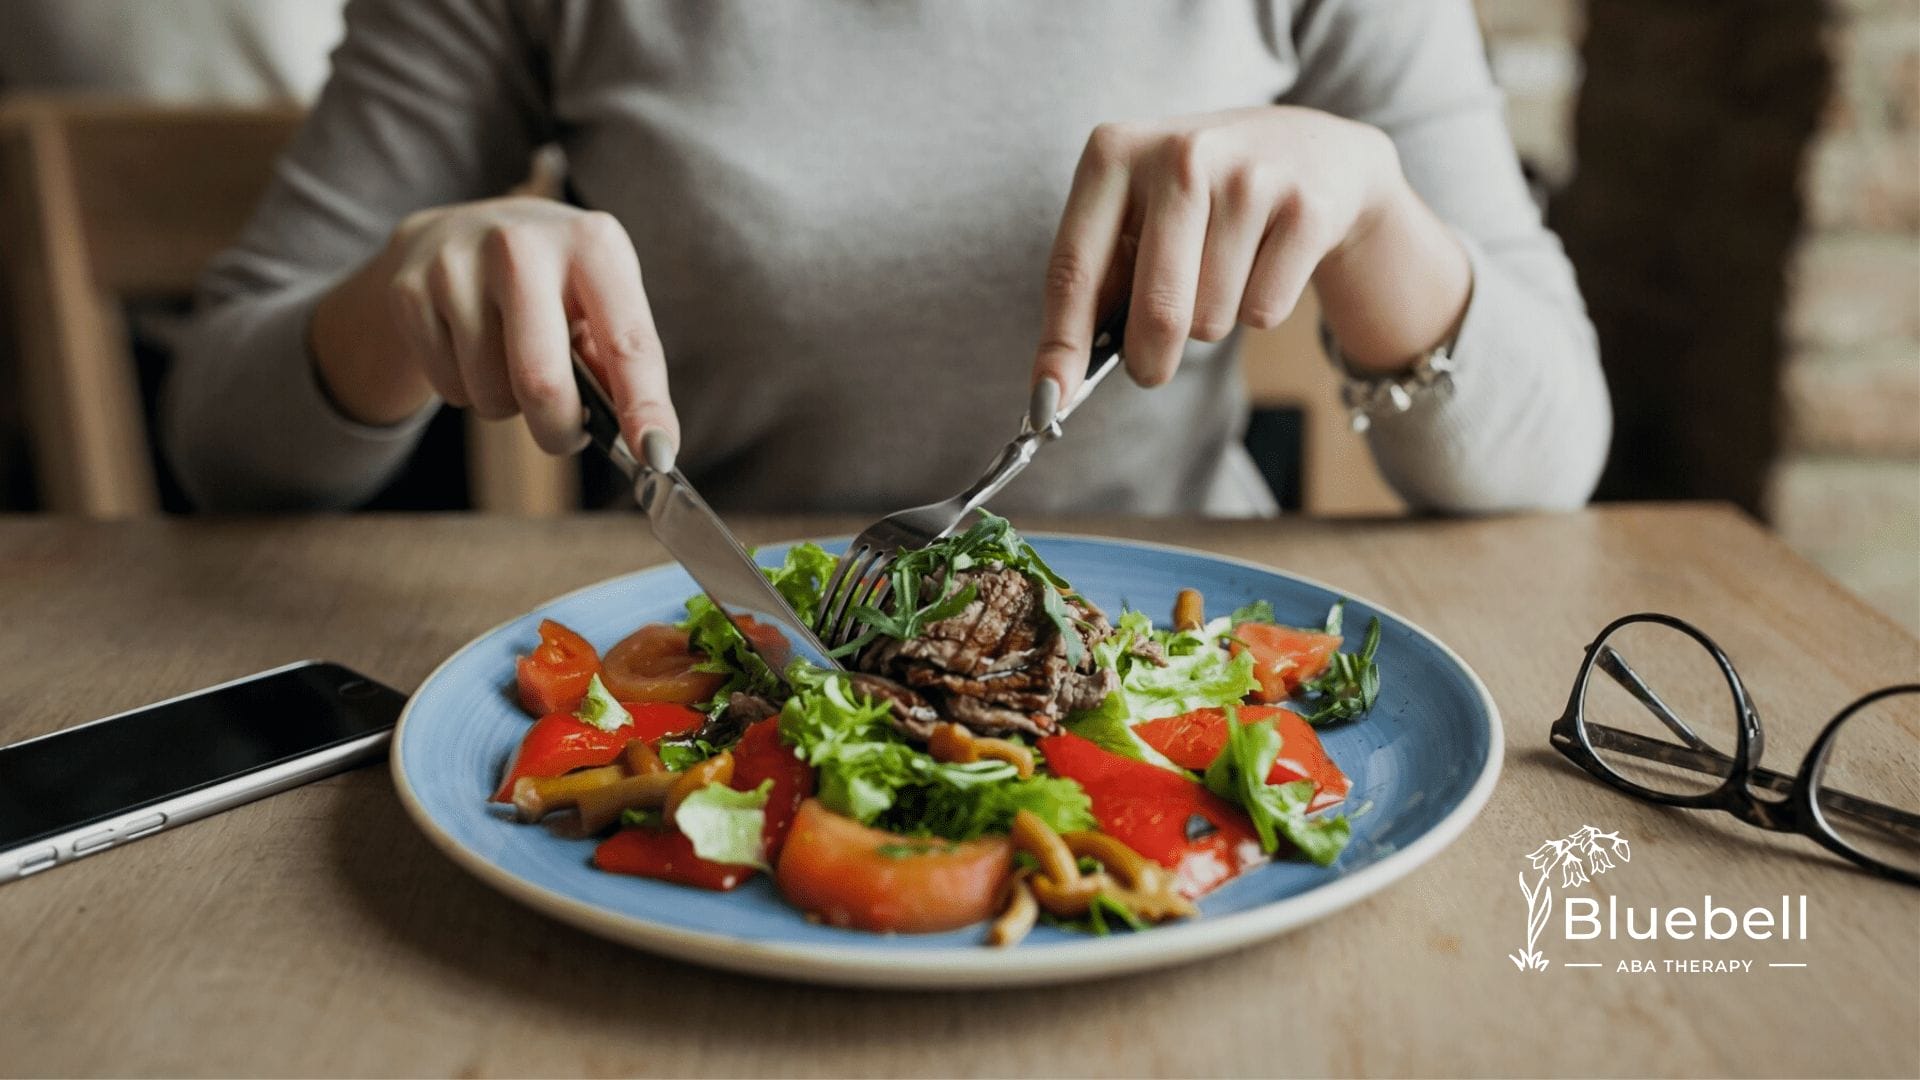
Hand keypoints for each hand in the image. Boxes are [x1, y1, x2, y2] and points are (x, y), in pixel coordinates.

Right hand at [312, 196, 677, 460]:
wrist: (455, 234)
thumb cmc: (550, 282)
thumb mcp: (598, 298)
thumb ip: (619, 361)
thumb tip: (645, 440)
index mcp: (591, 242)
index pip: (628, 341)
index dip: (645, 407)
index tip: (657, 456)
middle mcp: (522, 244)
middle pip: (541, 382)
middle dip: (559, 430)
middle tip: (564, 434)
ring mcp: (457, 264)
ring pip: (491, 395)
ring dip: (509, 407)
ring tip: (511, 364)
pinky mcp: (410, 291)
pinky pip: (449, 390)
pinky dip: (468, 391)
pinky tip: (471, 350)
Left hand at [1030, 106, 1469, 403]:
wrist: (1314, 150)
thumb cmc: (1201, 199)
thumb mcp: (1137, 213)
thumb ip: (1099, 282)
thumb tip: (1058, 384)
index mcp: (1114, 152)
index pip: (1074, 269)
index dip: (1062, 345)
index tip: (1049, 402)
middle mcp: (1180, 155)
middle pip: (1156, 310)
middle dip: (1149, 360)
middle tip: (1150, 367)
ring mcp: (1249, 178)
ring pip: (1211, 320)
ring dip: (1211, 320)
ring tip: (1225, 269)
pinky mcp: (1306, 209)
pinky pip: (1262, 312)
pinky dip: (1259, 308)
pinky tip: (1266, 260)